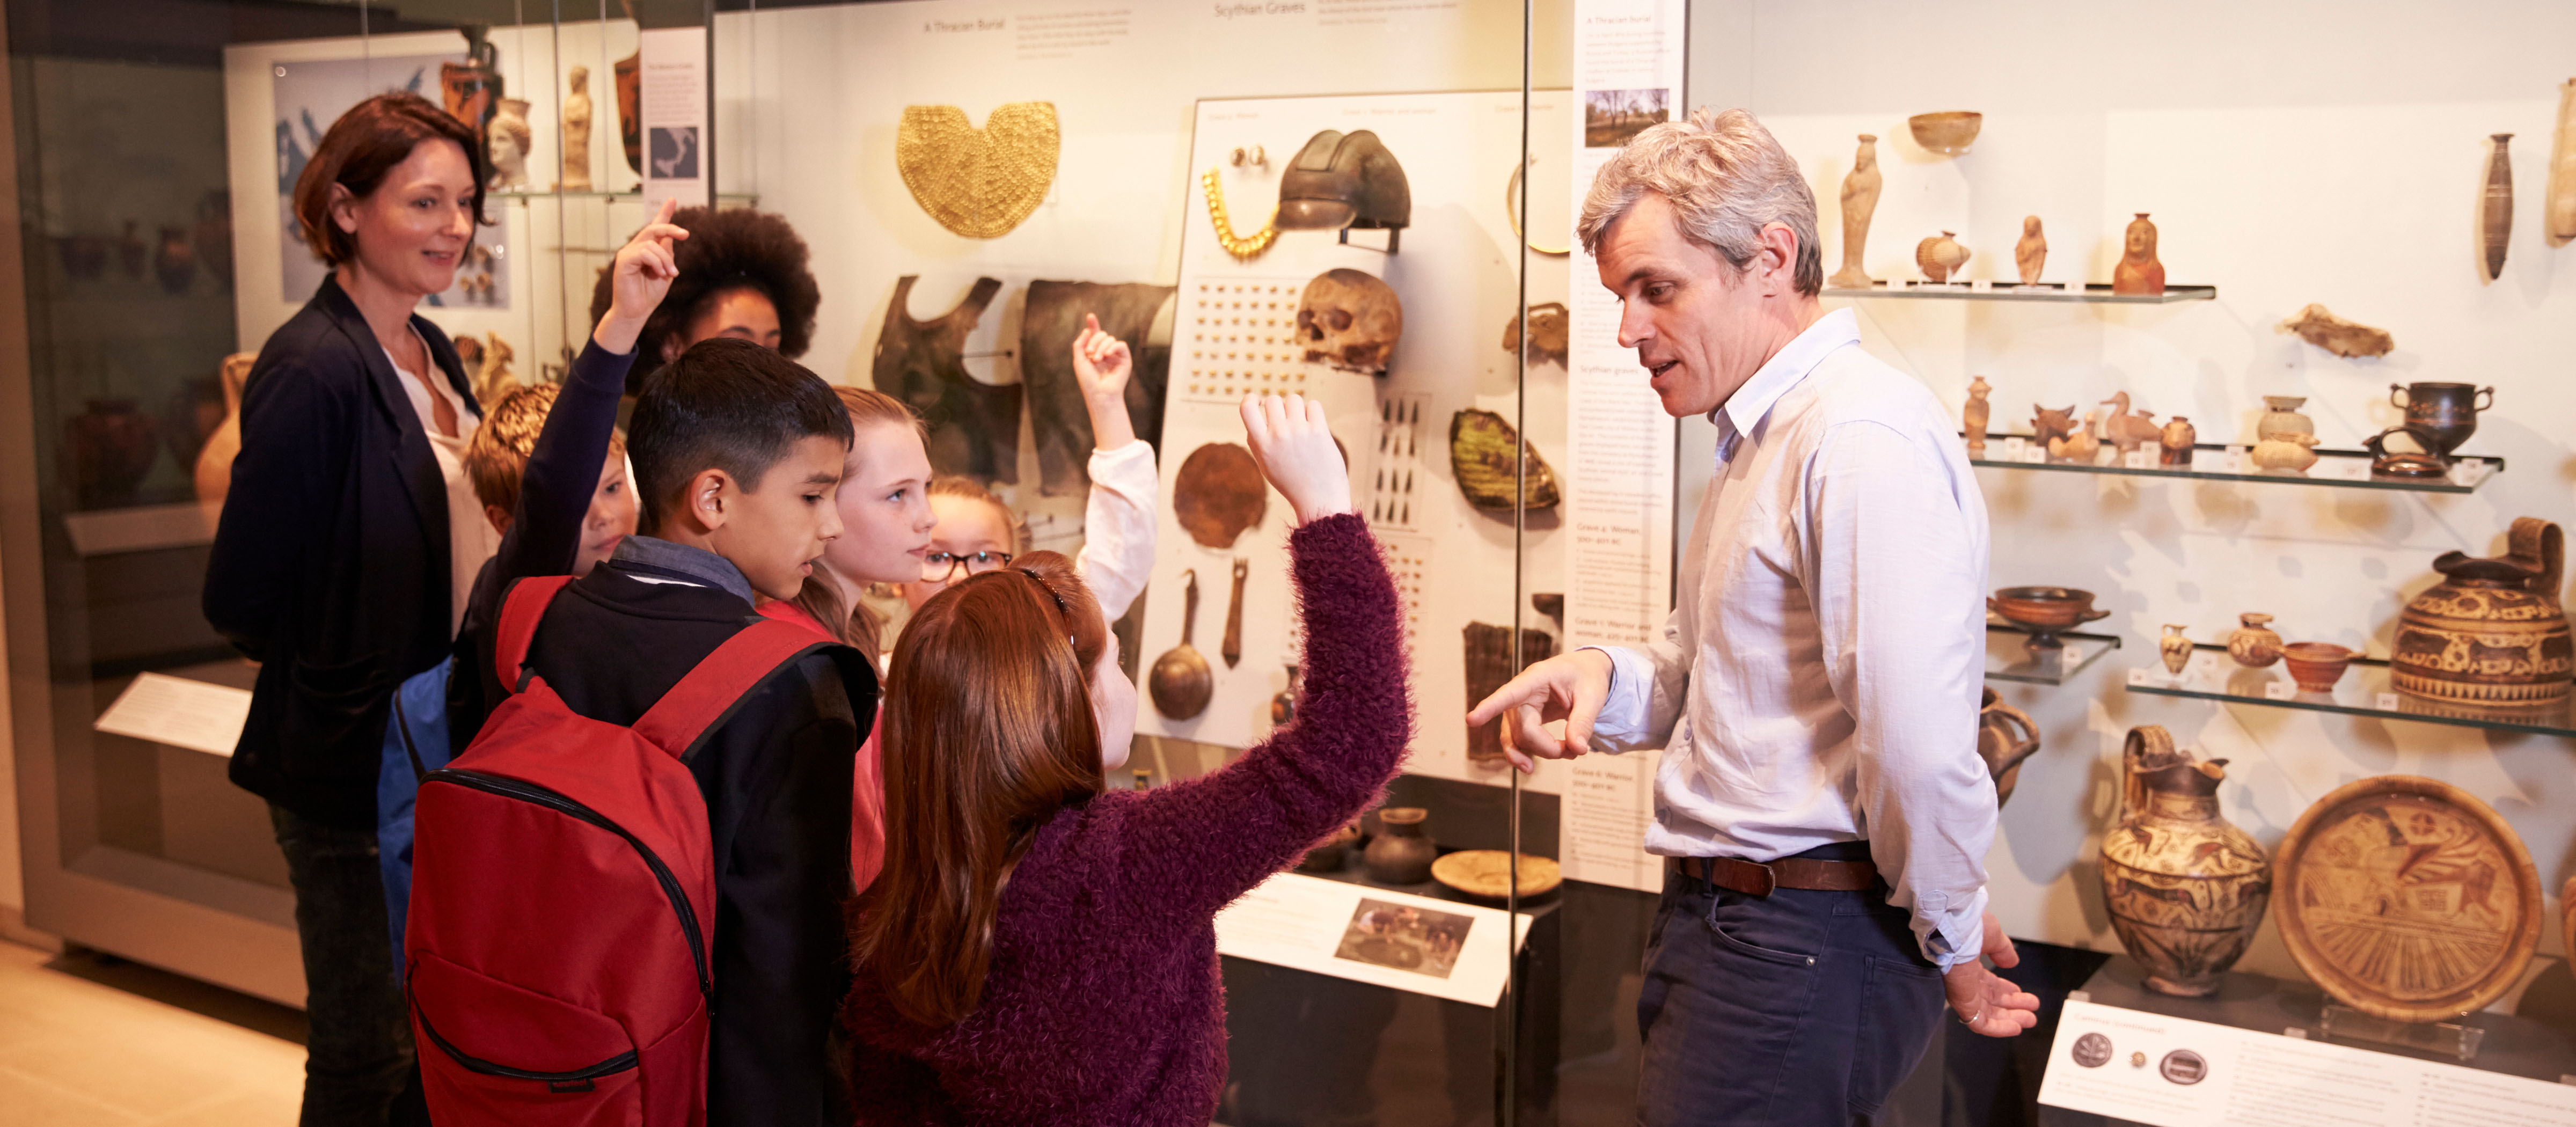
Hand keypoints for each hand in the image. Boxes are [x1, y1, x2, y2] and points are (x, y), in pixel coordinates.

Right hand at [594, 198, 689, 354]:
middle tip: (686, 234)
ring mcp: (628, 253)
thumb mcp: (665, 273)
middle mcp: (636, 248)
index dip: (664, 213)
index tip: (672, 199)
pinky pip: (644, 252)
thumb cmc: (650, 294)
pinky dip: (656, 263)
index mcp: (647, 250)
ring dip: (666, 259)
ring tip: (670, 274)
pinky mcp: (624, 260)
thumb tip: (670, 238)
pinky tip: (659, 274)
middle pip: (654, 228)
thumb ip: (667, 255)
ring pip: (652, 243)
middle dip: (671, 228)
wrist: (637, 311)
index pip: (655, 227)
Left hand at [1074, 314, 1136, 449]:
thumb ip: (1079, 344)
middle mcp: (1105, 352)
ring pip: (1109, 339)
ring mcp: (1115, 355)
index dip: (1093, 325)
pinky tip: (1106, 356)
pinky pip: (1120, 345)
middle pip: (1101, 335)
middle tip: (1089, 354)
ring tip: (1096, 360)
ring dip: (1100, 347)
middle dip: (1094, 341)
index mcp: (1094, 352)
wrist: (1099, 394)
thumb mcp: (1079, 361)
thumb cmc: (1088, 381)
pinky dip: (1112, 347)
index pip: (1094, 335)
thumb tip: (1086, 330)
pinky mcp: (1125, 359)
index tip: (1090, 316)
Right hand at [1239, 393, 1350, 525]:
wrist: (1319, 499)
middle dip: (1279, 407)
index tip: (1258, 401)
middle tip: (1287, 421)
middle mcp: (1278, 435)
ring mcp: (1299, 431)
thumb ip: (1256, 442)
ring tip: (1302, 424)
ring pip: (1294, 399)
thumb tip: (1256, 415)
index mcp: (1261, 444)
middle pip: (1273, 400)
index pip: (1246, 408)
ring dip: (1297, 408)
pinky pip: (1314, 405)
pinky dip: (1313, 413)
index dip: (1250, 398)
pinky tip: (1314, 426)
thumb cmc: (1291, 483)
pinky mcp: (1319, 431)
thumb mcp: (1265, 466)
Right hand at [1463, 649, 1612, 771]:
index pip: (1509, 693)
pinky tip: (1530, 765)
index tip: (1471, 720)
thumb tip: (1578, 750)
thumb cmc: (1586, 677)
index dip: (1489, 707)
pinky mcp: (1521, 720)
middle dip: (1546, 747)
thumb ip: (1584, 722)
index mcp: (1537, 678)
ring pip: (1516, 739)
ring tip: (1568, 754)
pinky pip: (1515, 741)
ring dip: (1538, 753)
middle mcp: (1521, 693)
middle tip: (1575, 751)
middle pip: (1521, 728)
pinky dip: (1524, 755)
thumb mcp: (1592, 696)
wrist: (1584, 673)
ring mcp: (1518, 707)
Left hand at [1944, 913, 2040, 1037]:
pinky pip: (1980, 1023)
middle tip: (2031, 1011)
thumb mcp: (1992, 935)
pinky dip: (1999, 1028)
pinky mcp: (1962, 1003)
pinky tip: (2016, 1028)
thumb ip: (2002, 950)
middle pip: (1990, 1000)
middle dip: (2012, 1006)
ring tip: (2030, 1019)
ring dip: (2010, 1019)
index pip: (1987, 983)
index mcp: (1969, 963)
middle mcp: (1964, 979)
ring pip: (1988, 1014)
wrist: (1950, 926)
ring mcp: (1963, 992)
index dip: (2005, 990)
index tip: (2020, 993)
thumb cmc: (1967, 924)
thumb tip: (2011, 961)